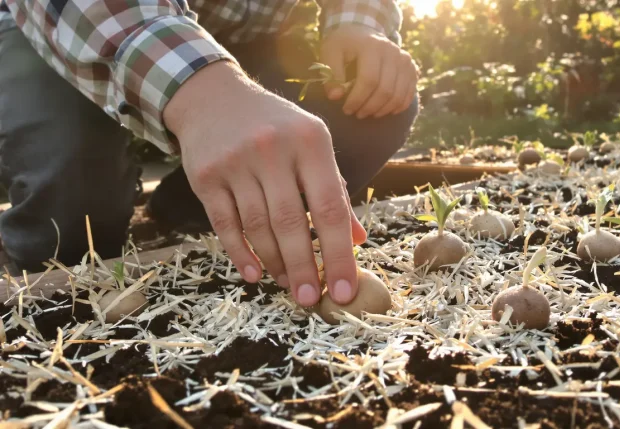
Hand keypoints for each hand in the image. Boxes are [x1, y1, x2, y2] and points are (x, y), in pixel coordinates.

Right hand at [164, 62, 366, 307]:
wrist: (213, 97)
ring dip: (275, 263)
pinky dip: (241, 254)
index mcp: (311, 142)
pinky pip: (225, 224)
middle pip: (292, 223)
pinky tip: (255, 274)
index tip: (345, 290)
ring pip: (258, 227)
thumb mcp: (312, 145)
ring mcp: (236, 162)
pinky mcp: (206, 175)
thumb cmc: (275, 127)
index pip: (331, 208)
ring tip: (287, 285)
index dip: (339, 254)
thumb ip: (334, 190)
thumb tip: (358, 240)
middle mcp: (274, 149)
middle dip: (304, 268)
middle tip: (311, 300)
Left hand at [321, 24, 418, 118]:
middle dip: (370, 107)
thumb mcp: (330, 52)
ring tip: (369, 113)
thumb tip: (335, 97)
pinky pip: (409, 93)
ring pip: (398, 95)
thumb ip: (331, 74)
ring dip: (383, 110)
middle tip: (357, 114)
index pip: (369, 80)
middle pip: (385, 89)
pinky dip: (398, 107)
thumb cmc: (345, 45)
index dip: (358, 99)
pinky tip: (384, 111)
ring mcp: (404, 60)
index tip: (346, 109)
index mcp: (372, 46)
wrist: (363, 32)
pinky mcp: (411, 68)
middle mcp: (392, 51)